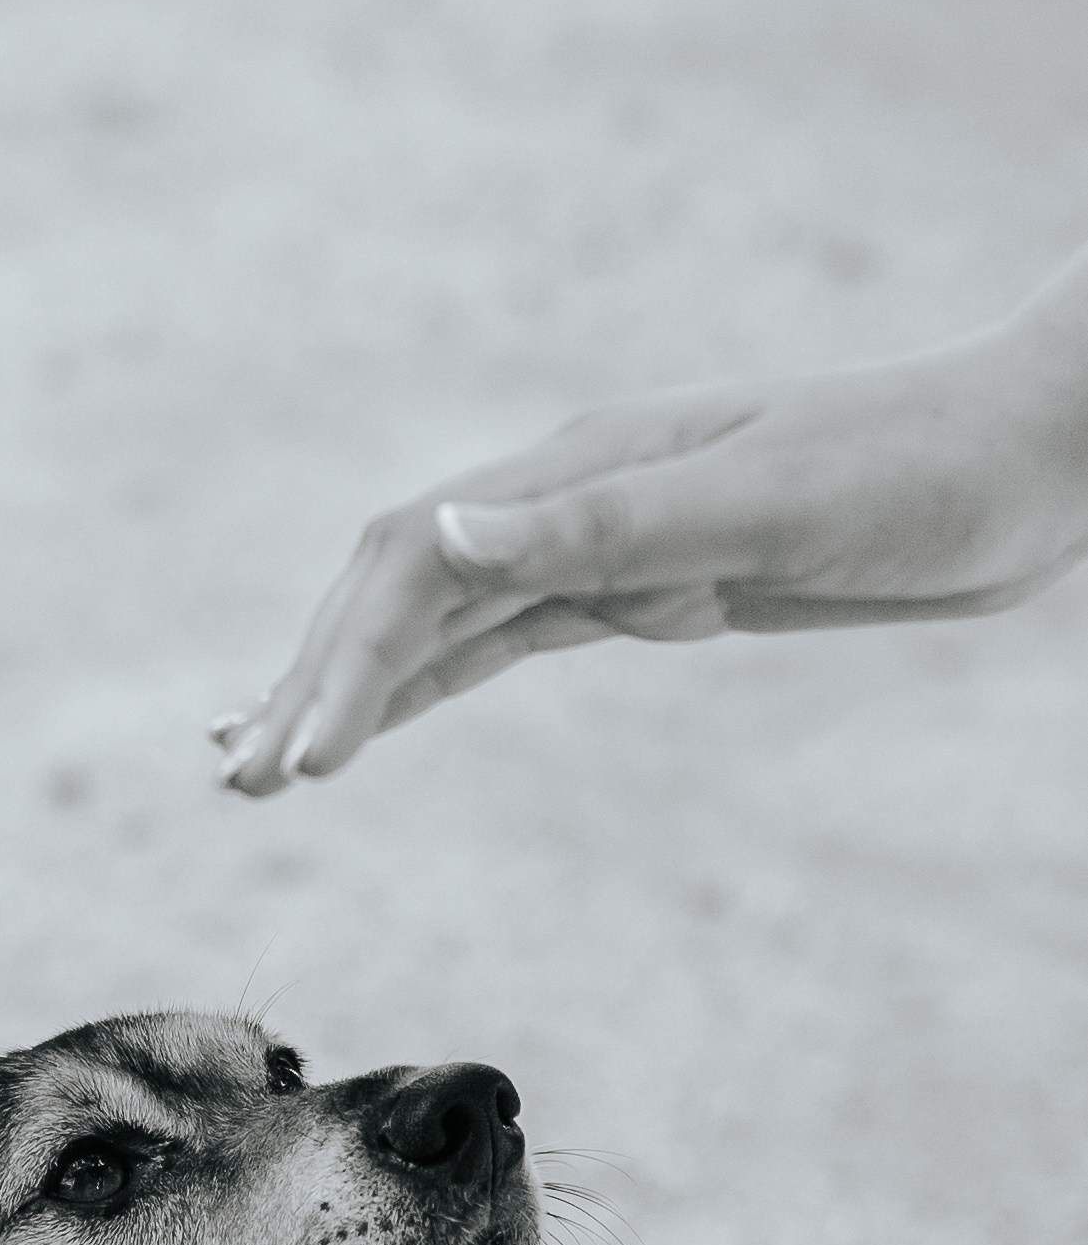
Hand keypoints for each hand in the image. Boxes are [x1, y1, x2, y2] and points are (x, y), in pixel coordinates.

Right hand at [215, 247, 1087, 792]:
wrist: (1030, 460)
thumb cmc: (914, 473)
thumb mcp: (760, 501)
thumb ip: (599, 520)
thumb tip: (444, 526)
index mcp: (582, 473)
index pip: (416, 568)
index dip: (346, 666)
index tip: (301, 766)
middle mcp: (571, 500)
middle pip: (395, 591)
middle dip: (310, 686)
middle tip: (235, 784)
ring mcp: (601, 546)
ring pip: (433, 621)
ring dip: (342, 689)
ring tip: (255, 762)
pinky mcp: (641, 589)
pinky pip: (500, 640)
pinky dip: (422, 684)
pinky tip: (380, 718)